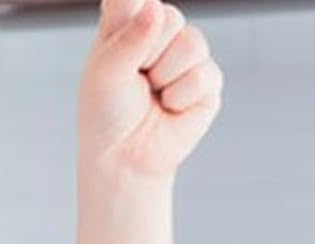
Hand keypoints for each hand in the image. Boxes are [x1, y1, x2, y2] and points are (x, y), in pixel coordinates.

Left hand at [77, 0, 223, 182]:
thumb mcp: (106, 71)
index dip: (132, 13)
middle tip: (136, 78)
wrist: (123, 157)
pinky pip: (203, 75)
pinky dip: (179, 98)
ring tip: (153, 94)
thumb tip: (156, 9)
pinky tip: (169, 107)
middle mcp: (160, 30)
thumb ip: (129, 36)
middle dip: (148, 53)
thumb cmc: (108, 113)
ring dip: (165, 77)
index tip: (123, 38)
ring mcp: (187, 54)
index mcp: (130, 18)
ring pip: (191, 43)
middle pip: (169, 16)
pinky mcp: (207, 81)